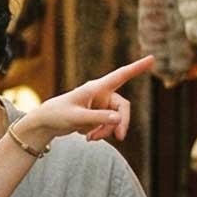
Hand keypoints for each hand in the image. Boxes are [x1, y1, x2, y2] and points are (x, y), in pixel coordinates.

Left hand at [18, 55, 154, 147]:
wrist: (44, 124)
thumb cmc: (56, 115)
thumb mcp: (76, 118)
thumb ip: (97, 118)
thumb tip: (118, 118)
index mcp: (95, 87)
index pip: (120, 76)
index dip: (137, 68)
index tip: (152, 58)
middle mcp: (101, 94)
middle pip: (123, 107)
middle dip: (121, 123)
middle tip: (119, 137)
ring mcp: (100, 105)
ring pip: (116, 119)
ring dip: (107, 130)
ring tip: (91, 138)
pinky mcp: (98, 115)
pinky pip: (108, 125)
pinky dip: (101, 132)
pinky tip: (88, 137)